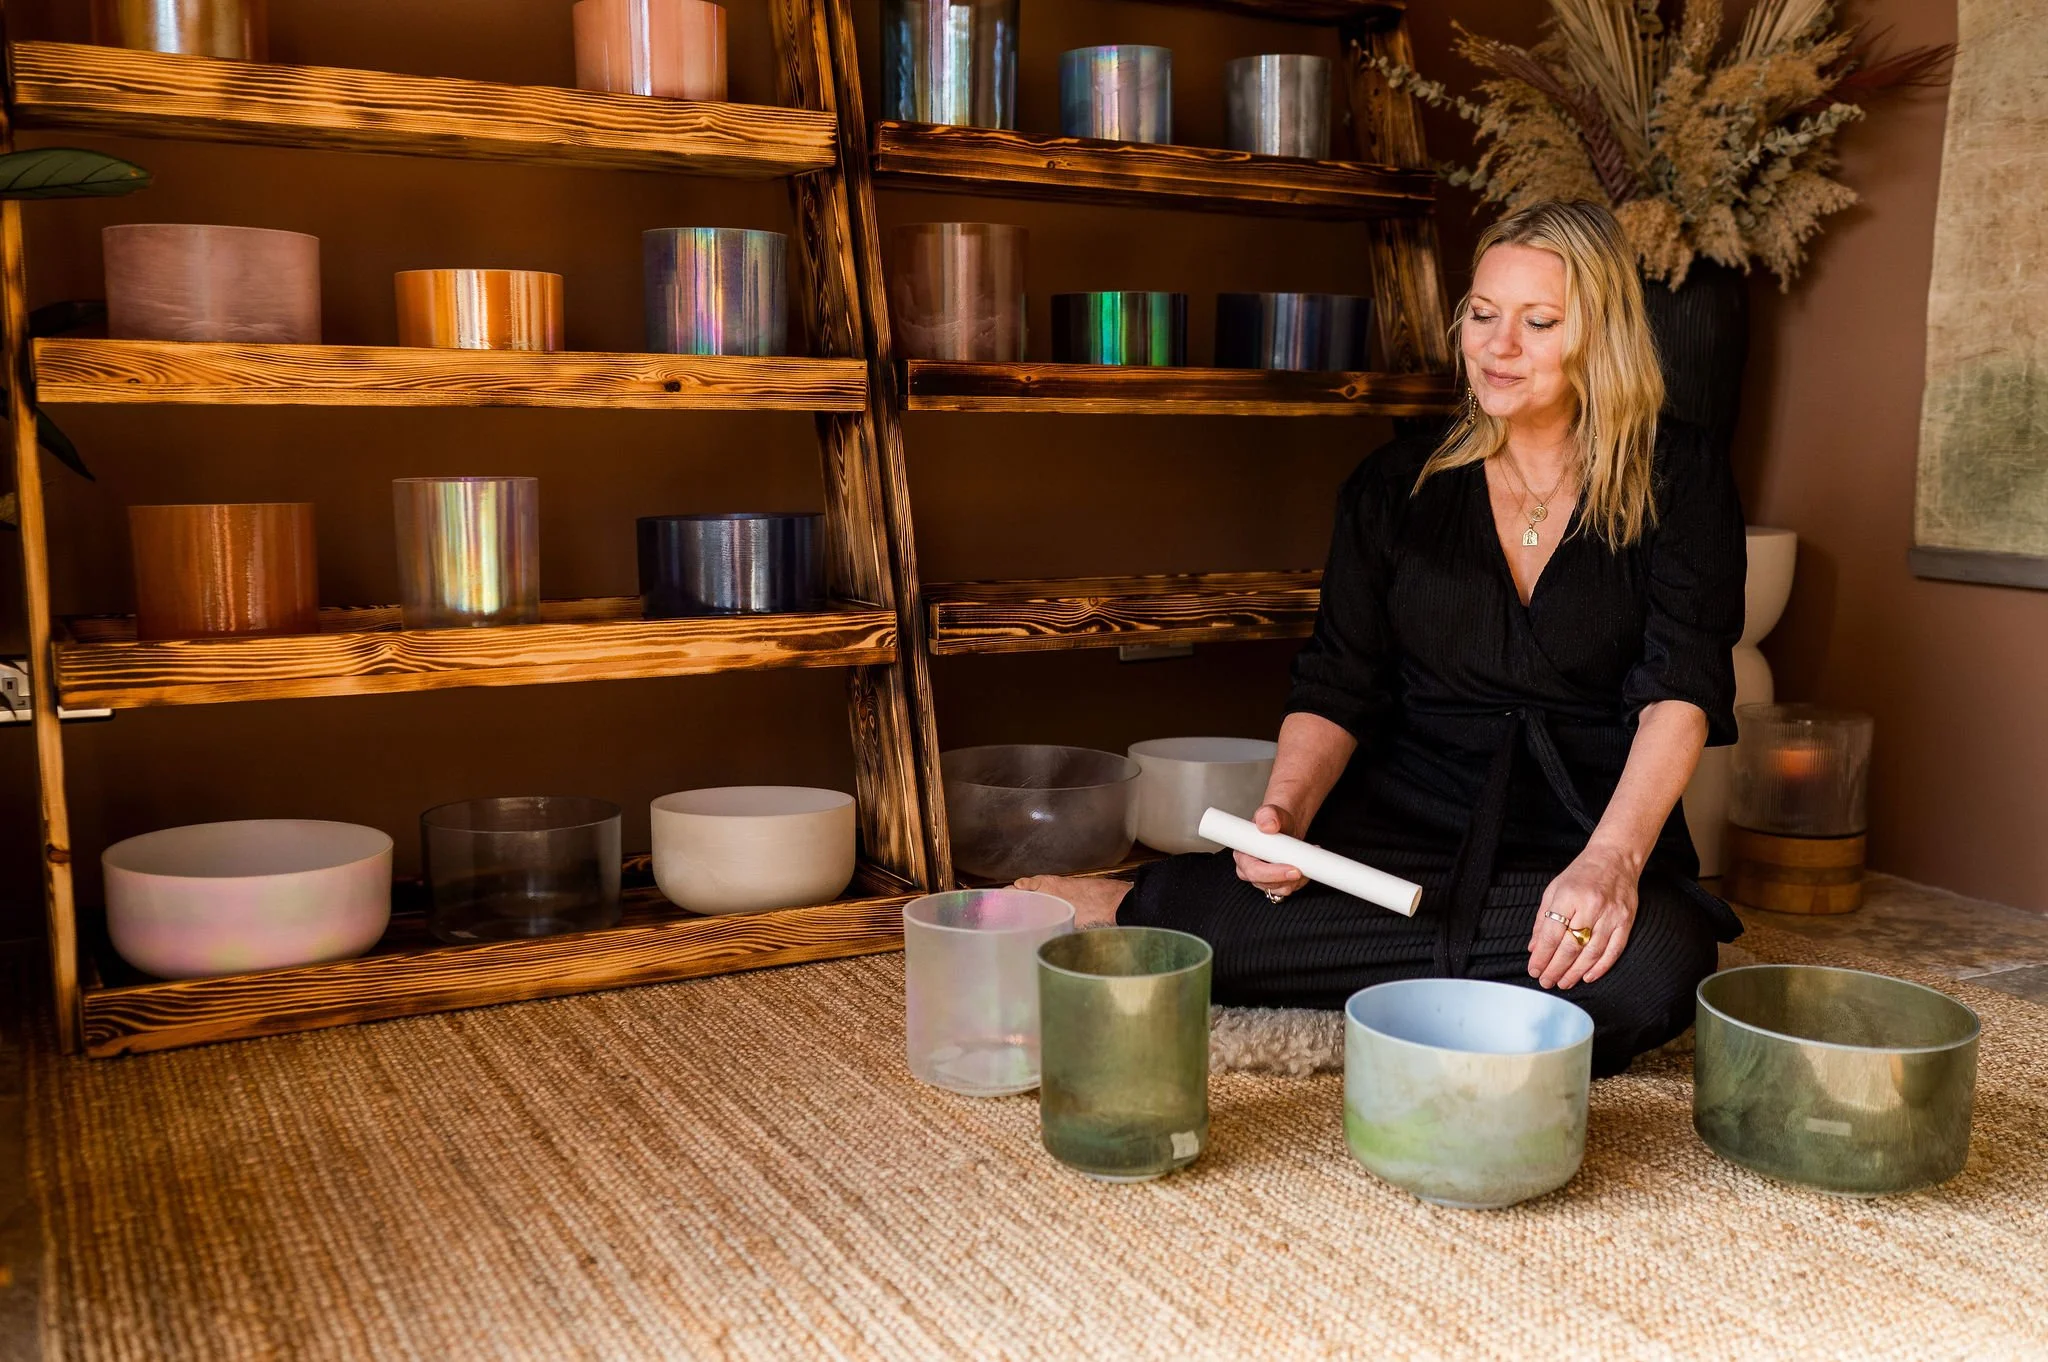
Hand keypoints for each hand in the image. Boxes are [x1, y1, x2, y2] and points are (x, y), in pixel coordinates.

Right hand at [1232, 804, 1307, 900]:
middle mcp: (1249, 869)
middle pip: (1268, 884)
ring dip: (1297, 878)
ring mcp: (1263, 878)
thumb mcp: (1271, 812)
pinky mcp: (1276, 883)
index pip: (1254, 871)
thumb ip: (1268, 815)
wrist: (1285, 825)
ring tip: (1306, 858)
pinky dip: (1301, 879)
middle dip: (1288, 878)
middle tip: (1304, 865)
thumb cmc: (1275, 820)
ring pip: (1281, 888)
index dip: (1273, 873)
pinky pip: (1290, 887)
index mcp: (1243, 854)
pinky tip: (1306, 864)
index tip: (1294, 869)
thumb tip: (1268, 825)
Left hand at [1527, 843, 1639, 989]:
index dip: (1542, 956)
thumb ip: (1543, 920)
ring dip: (1575, 972)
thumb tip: (1535, 948)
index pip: (1552, 934)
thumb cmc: (1582, 874)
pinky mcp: (1626, 921)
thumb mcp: (1554, 890)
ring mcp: (1611, 915)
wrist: (1615, 858)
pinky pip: (1614, 950)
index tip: (1534, 969)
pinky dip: (1601, 967)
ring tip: (1563, 982)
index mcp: (1568, 896)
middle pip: (1571, 947)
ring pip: (1592, 952)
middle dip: (1556, 968)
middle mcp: (1591, 906)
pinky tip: (1587, 976)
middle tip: (1546, 981)